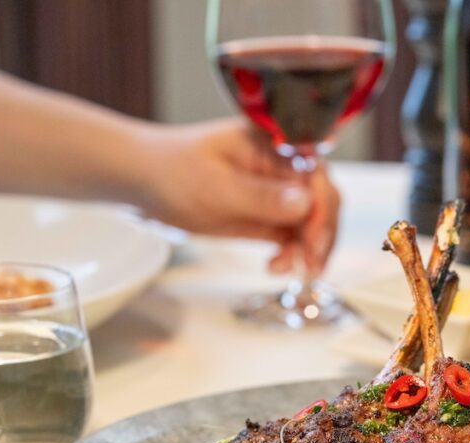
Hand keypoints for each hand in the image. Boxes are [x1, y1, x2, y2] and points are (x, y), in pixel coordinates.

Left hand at [134, 119, 339, 276]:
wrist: (145, 182)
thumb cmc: (173, 170)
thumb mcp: (216, 186)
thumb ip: (262, 196)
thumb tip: (306, 203)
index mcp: (275, 144)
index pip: (316, 175)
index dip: (321, 208)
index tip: (312, 240)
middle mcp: (284, 166)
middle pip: (323, 200)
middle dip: (322, 234)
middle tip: (310, 264)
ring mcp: (278, 192)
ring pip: (313, 223)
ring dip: (311, 249)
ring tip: (294, 271)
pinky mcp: (269, 215)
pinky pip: (295, 236)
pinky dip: (293, 254)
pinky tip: (277, 266)